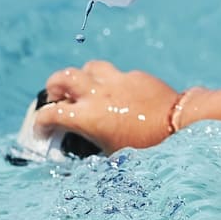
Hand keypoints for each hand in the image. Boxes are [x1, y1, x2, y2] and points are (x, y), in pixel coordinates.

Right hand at [27, 61, 186, 152]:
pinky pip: (117, 73)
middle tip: (56, 96)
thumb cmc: (148, 145)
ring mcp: (117, 81)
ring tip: (86, 88)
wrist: (179, 124)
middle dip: (54, 86)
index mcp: (88, 116)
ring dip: (83, 76)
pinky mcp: (135, 76)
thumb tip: (85, 140)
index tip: (42, 128)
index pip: (50, 114)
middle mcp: (98, 94)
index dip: (40, 122)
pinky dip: (111, 82)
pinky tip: (119, 94)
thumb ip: (94, 141)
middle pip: (63, 77)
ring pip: (90, 67)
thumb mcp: (113, 152)